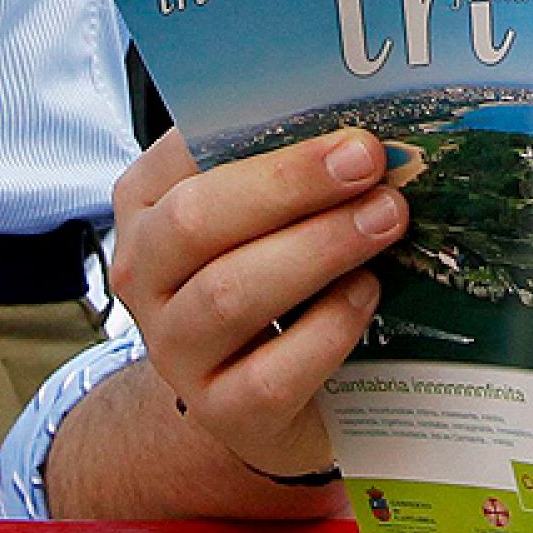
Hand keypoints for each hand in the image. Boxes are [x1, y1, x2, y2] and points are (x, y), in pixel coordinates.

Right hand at [109, 128, 407, 477]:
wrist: (263, 396)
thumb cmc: (275, 276)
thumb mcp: (272, 216)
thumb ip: (298, 172)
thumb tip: (367, 131)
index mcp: (152, 206)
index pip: (181, 155)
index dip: (258, 133)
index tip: (336, 119)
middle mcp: (147, 276)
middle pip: (198, 220)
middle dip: (290, 184)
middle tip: (369, 160)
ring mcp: (177, 350)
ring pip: (230, 293)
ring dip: (318, 249)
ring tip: (386, 219)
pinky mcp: (223, 412)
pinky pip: (270, 373)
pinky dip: (327, 328)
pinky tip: (366, 296)